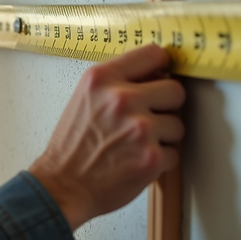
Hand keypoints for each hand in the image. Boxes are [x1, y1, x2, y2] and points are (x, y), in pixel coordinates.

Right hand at [28, 44, 184, 230]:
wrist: (62, 185)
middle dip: (166, 106)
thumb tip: (156, 74)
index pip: (153, 54)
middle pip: (175, 90)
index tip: (161, 77)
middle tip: (148, 118)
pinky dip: (159, 161)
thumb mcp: (85, 97)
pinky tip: (136, 161)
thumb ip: (117, 81)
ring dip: (163, 136)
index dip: (161, 68)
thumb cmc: (73, 145)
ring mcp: (139, 128)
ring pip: (177, 124)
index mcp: (102, 78)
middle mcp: (121, 98)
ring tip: (136, 143)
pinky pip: (174, 153)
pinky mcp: (151, 157)